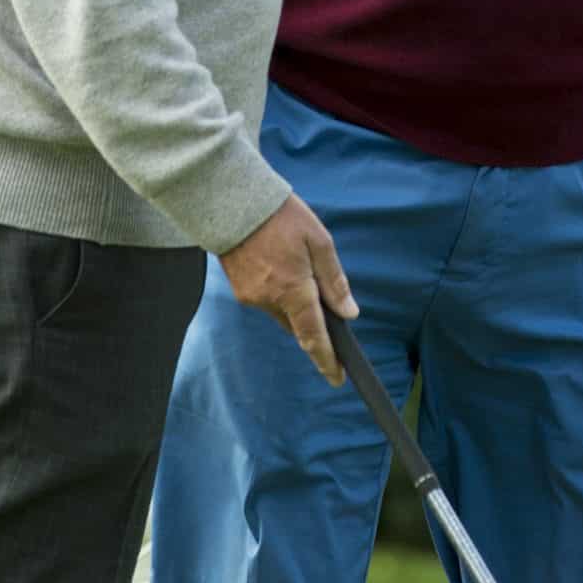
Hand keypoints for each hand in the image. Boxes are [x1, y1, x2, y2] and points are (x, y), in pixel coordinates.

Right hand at [219, 194, 355, 384]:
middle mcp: (270, 300)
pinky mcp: (240, 290)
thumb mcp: (319, 242)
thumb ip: (334, 280)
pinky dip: (280, 293)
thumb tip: (348, 312)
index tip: (337, 378)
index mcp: (293, 289)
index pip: (313, 336)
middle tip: (325, 303)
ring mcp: (251, 297)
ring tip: (299, 268)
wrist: (234, 203)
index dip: (327, 359)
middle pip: (298, 325)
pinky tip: (281, 267)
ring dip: (295, 303)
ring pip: (282, 313)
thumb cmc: (282, 218)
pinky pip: (267, 301)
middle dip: (313, 321)